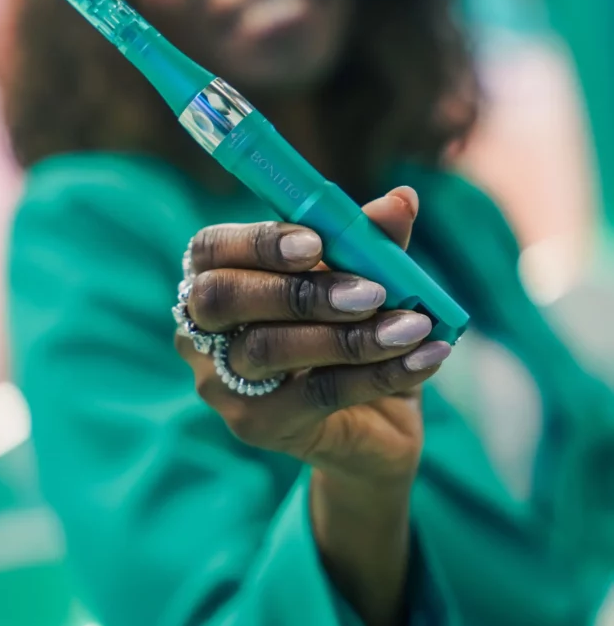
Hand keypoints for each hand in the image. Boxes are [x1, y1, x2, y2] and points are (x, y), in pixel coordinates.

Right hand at [175, 187, 450, 485]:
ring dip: (349, 335)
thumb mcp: (365, 280)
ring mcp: (222, 384)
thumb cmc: (352, 331)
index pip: (211, 249)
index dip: (258, 241)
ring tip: (412, 325)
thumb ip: (372, 242)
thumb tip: (401, 200)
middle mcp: (202, 330)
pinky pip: (317, 393)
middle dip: (300, 290)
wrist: (375, 421)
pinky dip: (378, 372)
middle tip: (372, 291)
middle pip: (222, 298)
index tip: (318, 241)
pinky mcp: (257, 425)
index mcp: (214, 275)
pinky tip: (423, 357)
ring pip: (269, 348)